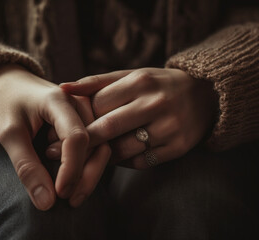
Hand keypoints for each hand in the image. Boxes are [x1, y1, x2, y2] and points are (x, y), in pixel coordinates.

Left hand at [0, 64, 90, 209]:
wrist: (9, 82)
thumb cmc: (6, 103)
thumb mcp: (9, 134)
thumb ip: (26, 167)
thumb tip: (47, 203)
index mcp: (59, 100)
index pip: (76, 137)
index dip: (71, 169)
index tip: (59, 194)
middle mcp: (79, 104)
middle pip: (96, 144)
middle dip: (86, 176)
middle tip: (70, 201)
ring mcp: (85, 113)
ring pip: (101, 147)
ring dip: (90, 174)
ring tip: (72, 198)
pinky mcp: (85, 122)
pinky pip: (95, 147)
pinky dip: (87, 167)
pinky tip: (74, 184)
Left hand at [60, 68, 217, 168]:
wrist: (206, 95)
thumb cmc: (157, 85)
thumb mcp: (131, 76)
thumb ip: (96, 82)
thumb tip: (61, 87)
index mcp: (141, 81)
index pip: (98, 104)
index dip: (77, 118)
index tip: (58, 129)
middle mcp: (156, 103)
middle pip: (107, 128)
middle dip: (79, 142)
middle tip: (52, 151)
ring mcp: (170, 127)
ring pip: (122, 149)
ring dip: (101, 154)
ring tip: (83, 156)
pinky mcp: (178, 147)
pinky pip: (140, 162)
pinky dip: (123, 161)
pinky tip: (114, 157)